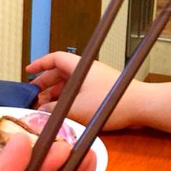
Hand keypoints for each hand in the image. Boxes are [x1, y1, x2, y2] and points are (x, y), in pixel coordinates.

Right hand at [26, 51, 140, 130]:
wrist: (142, 106)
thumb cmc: (113, 102)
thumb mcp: (76, 108)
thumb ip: (55, 110)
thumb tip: (42, 110)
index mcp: (81, 68)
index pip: (55, 58)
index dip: (40, 64)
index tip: (29, 70)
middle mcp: (88, 71)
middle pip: (61, 72)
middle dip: (46, 82)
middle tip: (34, 94)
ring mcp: (96, 81)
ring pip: (71, 84)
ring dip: (57, 94)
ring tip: (46, 106)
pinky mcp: (103, 92)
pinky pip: (81, 92)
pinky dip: (70, 100)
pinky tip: (65, 112)